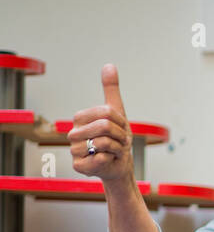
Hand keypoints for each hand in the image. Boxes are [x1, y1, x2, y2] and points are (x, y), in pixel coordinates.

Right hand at [69, 64, 134, 183]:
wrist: (119, 165)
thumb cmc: (116, 139)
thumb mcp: (117, 113)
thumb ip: (111, 90)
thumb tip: (109, 65)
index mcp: (80, 118)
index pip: (106, 113)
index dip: (121, 122)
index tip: (121, 130)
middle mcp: (73, 133)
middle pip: (105, 126)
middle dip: (122, 136)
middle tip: (121, 143)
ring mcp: (74, 150)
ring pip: (104, 143)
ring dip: (118, 149)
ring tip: (114, 151)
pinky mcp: (79, 166)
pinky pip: (102, 158)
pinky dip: (112, 160)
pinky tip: (108, 161)